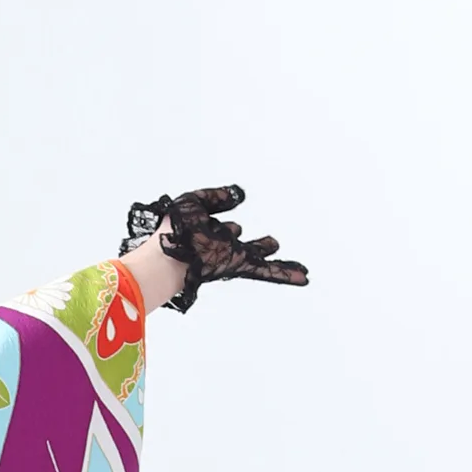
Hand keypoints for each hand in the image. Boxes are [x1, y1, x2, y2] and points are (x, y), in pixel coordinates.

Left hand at [122, 187, 307, 314]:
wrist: (169, 252)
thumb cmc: (174, 231)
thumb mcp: (195, 202)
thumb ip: (217, 197)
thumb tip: (238, 195)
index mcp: (207, 233)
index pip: (222, 228)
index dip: (221, 220)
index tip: (229, 217)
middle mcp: (221, 248)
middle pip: (243, 247)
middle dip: (258, 246)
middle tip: (271, 244)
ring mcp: (231, 258)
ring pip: (260, 261)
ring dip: (278, 264)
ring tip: (296, 269)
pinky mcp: (239, 266)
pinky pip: (266, 271)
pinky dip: (286, 274)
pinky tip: (303, 277)